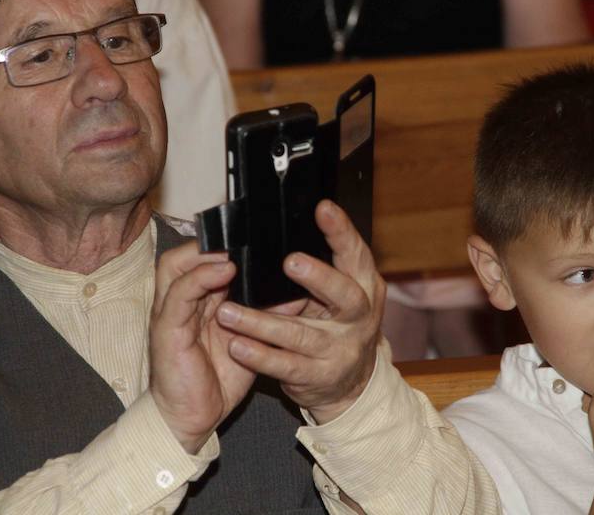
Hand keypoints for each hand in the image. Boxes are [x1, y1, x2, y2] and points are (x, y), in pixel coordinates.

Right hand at [148, 241, 255, 452]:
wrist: (191, 419)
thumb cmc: (217, 378)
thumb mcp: (249, 340)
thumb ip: (265, 314)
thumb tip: (298, 293)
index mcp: (196, 301)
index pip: (200, 259)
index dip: (221, 243)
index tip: (253, 234)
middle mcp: (179, 302)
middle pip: (184, 254)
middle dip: (211, 240)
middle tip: (242, 233)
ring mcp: (169, 314)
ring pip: (176, 266)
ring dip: (205, 254)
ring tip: (234, 248)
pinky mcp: (167, 331)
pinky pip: (179, 295)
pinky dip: (200, 278)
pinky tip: (223, 271)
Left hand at [215, 200, 384, 423]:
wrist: (352, 383)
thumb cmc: (337, 324)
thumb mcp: (340, 292)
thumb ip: (326, 263)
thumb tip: (290, 224)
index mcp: (365, 287)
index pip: (356, 254)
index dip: (342, 231)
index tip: (322, 209)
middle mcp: (359, 318)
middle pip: (345, 295)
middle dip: (319, 278)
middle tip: (290, 262)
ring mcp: (340, 350)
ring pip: (300, 335)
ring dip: (262, 323)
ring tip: (228, 312)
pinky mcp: (319, 376)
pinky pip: (285, 365)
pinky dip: (259, 356)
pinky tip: (236, 346)